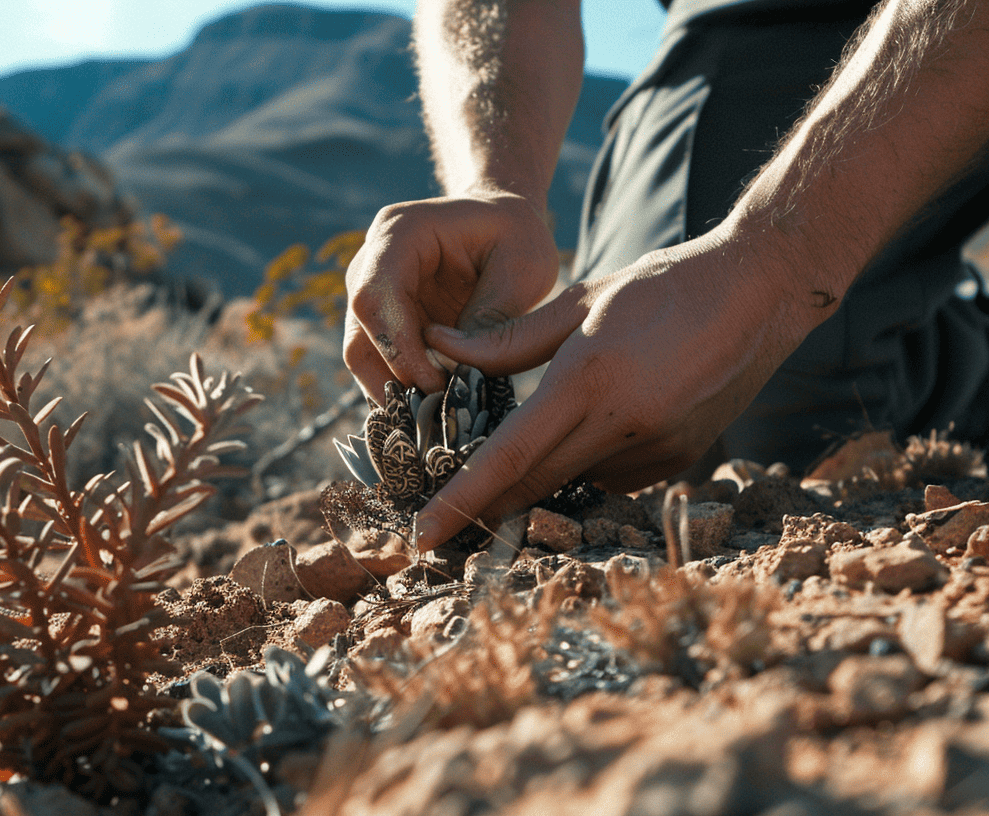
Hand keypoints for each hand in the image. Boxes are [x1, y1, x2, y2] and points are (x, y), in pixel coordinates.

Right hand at [343, 188, 558, 404]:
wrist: (503, 225)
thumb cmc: (516, 236)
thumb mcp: (524, 267)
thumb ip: (493, 317)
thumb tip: (453, 368)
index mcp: (400, 232)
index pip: (375, 296)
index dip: (398, 347)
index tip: (436, 384)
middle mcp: (371, 261)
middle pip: (360, 331)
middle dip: (396, 377)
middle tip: (438, 412)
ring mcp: (370, 292)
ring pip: (362, 354)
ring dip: (394, 390)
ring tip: (436, 416)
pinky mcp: (380, 322)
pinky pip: (377, 363)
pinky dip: (401, 388)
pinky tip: (433, 407)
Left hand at [411, 231, 821, 550]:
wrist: (761, 292)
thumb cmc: (662, 286)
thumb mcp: (578, 300)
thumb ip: (505, 339)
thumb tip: (437, 349)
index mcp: (588, 380)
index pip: (507, 458)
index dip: (459, 501)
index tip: (421, 533)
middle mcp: (622, 424)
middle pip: (533, 486)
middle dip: (485, 509)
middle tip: (443, 521)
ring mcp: (657, 449)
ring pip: (572, 483)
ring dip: (539, 478)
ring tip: (527, 445)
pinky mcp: (679, 460)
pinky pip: (611, 478)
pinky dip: (585, 464)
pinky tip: (591, 430)